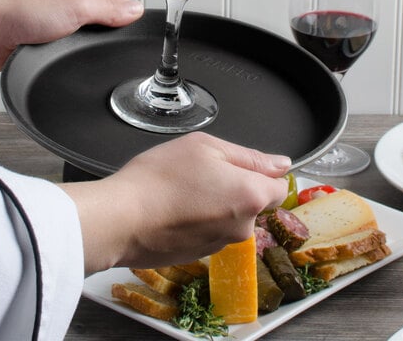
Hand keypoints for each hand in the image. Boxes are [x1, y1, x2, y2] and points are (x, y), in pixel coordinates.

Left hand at [0, 0, 143, 69]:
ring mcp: (61, 27)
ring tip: (96, 57)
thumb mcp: (78, 5)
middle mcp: (73, 5)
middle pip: (108, 24)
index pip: (120, 2)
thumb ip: (110, 9)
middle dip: (112, 37)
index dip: (132, 17)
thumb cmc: (23, 8)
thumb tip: (138, 10)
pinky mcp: (49, 47)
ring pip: (90, 43)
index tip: (143, 31)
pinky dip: (74, 61)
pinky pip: (72, 56)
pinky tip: (76, 64)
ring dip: (90, 51)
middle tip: (120, 48)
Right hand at [60, 132, 290, 273]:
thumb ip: (249, 156)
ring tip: (184, 190)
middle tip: (203, 171)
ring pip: (230, 218)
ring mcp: (221, 244)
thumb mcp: (206, 147)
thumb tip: (281, 165)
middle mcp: (242, 226)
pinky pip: (210, 232)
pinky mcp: (200, 256)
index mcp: (250, 195)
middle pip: (254, 203)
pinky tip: (175, 208)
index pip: (279, 187)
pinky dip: (199, 220)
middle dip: (236, 187)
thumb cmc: (161, 178)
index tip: (238, 166)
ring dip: (216, 204)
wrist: (121, 219)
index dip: (263, 173)